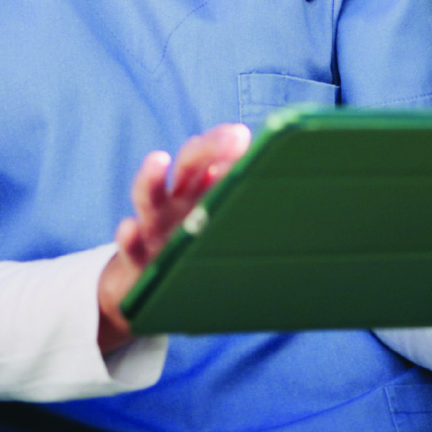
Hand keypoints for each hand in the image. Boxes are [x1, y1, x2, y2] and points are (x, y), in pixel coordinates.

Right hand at [95, 123, 251, 351]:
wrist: (142, 294)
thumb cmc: (192, 257)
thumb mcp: (220, 235)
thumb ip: (248, 215)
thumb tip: (304, 209)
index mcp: (201, 192)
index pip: (214, 157)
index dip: (229, 145)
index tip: (247, 137)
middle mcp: (176, 203)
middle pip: (189, 164)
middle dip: (210, 147)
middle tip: (235, 137)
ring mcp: (151, 227)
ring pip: (149, 196)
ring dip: (151, 177)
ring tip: (158, 160)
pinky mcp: (133, 258)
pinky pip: (128, 246)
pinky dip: (127, 237)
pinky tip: (129, 229)